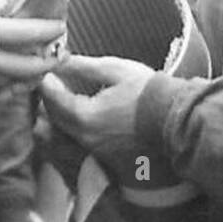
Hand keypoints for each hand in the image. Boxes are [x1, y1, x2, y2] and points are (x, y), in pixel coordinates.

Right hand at [0, 0, 65, 95]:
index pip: (29, 34)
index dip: (50, 32)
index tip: (61, 27)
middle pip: (30, 67)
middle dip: (50, 62)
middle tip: (60, 54)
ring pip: (15, 82)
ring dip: (33, 75)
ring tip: (43, 65)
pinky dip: (11, 83)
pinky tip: (16, 76)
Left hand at [39, 55, 155, 159]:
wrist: (177, 121)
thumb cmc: (150, 94)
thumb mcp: (116, 70)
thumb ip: (82, 66)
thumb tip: (60, 60)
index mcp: (84, 116)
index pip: (51, 98)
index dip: (46, 80)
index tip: (48, 70)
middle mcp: (83, 139)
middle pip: (50, 119)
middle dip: (48, 99)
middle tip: (54, 83)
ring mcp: (92, 153)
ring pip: (57, 137)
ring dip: (54, 119)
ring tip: (63, 103)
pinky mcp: (102, 160)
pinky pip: (72, 149)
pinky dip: (67, 134)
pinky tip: (77, 122)